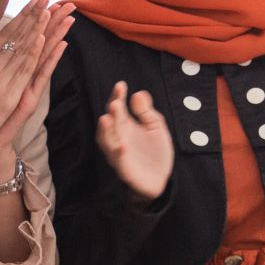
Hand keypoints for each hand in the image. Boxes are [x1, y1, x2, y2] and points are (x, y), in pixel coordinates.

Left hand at [0, 0, 74, 177]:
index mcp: (15, 70)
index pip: (28, 39)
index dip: (39, 20)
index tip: (48, 0)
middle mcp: (25, 77)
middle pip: (42, 45)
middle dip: (55, 23)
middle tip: (69, 4)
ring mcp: (29, 88)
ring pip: (45, 58)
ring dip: (58, 37)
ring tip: (69, 18)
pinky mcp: (29, 100)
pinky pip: (41, 77)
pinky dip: (49, 60)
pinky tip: (58, 44)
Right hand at [96, 81, 173, 198]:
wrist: (158, 179)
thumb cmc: (154, 151)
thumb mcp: (155, 127)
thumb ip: (147, 111)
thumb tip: (139, 93)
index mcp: (126, 124)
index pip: (118, 107)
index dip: (118, 96)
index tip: (121, 85)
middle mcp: (119, 136)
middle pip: (111, 122)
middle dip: (113, 112)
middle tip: (116, 102)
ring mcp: (119, 152)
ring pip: (107, 141)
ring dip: (106, 131)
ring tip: (106, 119)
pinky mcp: (124, 168)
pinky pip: (118, 161)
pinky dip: (118, 154)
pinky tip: (121, 146)